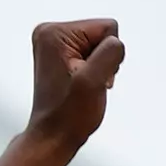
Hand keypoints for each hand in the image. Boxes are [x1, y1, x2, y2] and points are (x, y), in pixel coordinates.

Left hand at [25, 18, 122, 152]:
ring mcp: (56, 45)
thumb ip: (110, 51)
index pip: (107, 27)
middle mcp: (50, 33)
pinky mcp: (62, 55)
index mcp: (53, 33)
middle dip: (103, 61)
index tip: (88, 77)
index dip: (106, 56)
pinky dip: (94, 71)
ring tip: (83, 87)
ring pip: (101, 46)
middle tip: (87, 84)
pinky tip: (82, 86)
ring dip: (100, 68)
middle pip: (104, 34)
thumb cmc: (67, 115)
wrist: (54, 138)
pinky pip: (95, 54)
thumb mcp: (93, 80)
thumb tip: (115, 42)